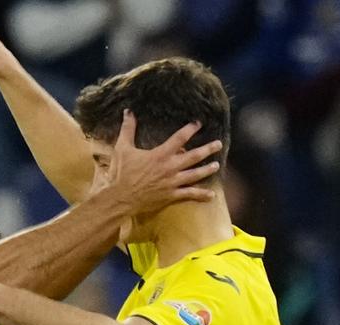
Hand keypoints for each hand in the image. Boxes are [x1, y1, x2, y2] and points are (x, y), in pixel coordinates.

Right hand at [108, 110, 222, 214]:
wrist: (121, 198)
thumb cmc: (121, 173)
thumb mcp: (122, 148)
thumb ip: (128, 130)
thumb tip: (128, 112)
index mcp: (160, 155)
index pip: (179, 138)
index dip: (190, 129)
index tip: (199, 124)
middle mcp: (170, 167)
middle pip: (194, 156)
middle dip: (207, 149)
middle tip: (218, 144)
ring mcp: (172, 182)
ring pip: (195, 175)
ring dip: (207, 170)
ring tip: (216, 165)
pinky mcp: (171, 195)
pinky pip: (190, 194)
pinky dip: (201, 195)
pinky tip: (212, 195)